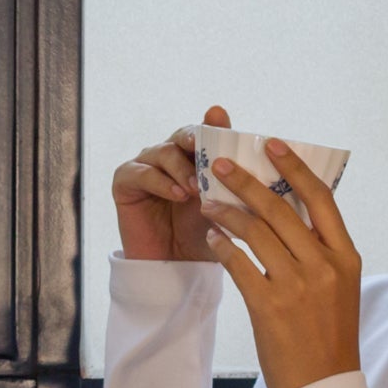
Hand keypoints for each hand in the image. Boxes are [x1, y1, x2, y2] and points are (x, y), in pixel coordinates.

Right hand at [111, 104, 226, 262]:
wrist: (175, 265)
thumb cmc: (203, 234)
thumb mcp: (225, 206)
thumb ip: (236, 181)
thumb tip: (263, 158)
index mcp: (193, 156)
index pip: (204, 132)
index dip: (213, 125)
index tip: (223, 121)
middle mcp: (168, 156)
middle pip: (182, 135)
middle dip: (196, 139)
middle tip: (209, 150)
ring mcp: (145, 166)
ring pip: (163, 152)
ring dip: (182, 168)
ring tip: (197, 188)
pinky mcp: (124, 182)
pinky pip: (142, 173)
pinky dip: (161, 182)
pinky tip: (178, 195)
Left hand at [200, 140, 363, 387]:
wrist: (322, 386)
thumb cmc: (328, 336)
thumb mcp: (339, 288)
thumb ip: (322, 252)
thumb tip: (292, 212)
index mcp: (347, 256)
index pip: (321, 199)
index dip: (296, 168)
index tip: (272, 144)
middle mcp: (325, 266)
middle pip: (281, 209)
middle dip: (247, 182)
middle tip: (221, 164)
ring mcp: (298, 286)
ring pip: (255, 232)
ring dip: (226, 212)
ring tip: (207, 201)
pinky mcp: (270, 306)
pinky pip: (238, 264)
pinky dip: (222, 245)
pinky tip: (211, 236)